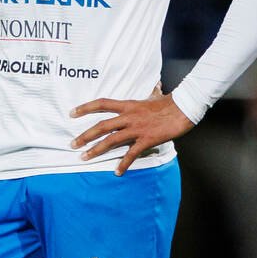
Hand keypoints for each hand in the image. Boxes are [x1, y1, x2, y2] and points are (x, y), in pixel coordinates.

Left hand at [70, 88, 192, 174]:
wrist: (185, 108)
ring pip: (111, 140)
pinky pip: (132, 154)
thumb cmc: (170, 102)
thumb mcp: (156, 95)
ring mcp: (137, 129)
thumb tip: (155, 86)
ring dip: (96, 150)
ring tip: (84, 157)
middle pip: (101, 126)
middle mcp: (129, 117)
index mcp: (128, 105)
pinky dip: (123, 164)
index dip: (85, 108)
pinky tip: (117, 172)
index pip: (102, 104)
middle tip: (72, 144)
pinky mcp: (146, 140)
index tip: (71, 113)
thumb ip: (151, 92)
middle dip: (85, 136)